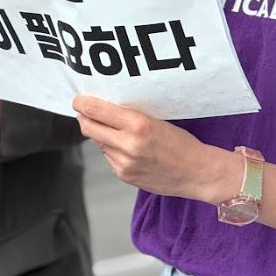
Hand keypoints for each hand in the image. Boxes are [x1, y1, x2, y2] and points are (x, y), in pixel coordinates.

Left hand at [73, 95, 236, 201]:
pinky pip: (108, 157)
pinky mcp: (125, 176)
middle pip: (88, 127)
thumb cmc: (182, 143)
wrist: (197, 173)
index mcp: (138, 125)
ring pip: (98, 142)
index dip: (82, 103)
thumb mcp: (157, 119)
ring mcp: (124, 163)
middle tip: (83, 110)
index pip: (97, 111)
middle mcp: (128, 145)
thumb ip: (129, 115)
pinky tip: (126, 146)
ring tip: (115, 128)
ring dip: (100, 134)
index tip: (78, 99)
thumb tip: (103, 109)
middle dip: (83, 117)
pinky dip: (111, 149)